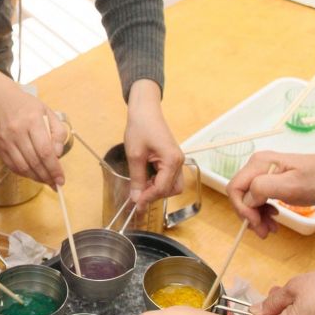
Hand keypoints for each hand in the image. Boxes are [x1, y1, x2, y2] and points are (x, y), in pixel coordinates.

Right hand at [0, 69, 67, 185]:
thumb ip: (58, 133)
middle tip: (56, 184)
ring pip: (22, 167)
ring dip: (36, 178)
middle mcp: (17, 131)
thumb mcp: (48, 113)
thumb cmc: (27, 107)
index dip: (54, 168)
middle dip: (47, 176)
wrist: (1, 101)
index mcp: (32, 121)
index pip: (45, 151)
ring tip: (46, 180)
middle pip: (34, 161)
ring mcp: (6, 140)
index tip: (61, 179)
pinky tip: (33, 174)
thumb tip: (57, 154)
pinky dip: (24, 174)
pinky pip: (12, 166)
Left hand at [125, 79, 183, 206]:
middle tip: (138, 194)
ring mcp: (177, 160)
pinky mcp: (172, 158)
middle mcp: (179, 161)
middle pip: (172, 190)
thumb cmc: (140, 128)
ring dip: (157, 189)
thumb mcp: (135, 155)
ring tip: (141, 185)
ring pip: (172, 185)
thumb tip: (136, 199)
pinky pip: (169, 176)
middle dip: (155, 195)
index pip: (162, 188)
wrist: (145, 110)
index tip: (135, 204)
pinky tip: (146, 178)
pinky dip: (159, 182)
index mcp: (172, 160)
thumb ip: (137, 179)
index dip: (148, 198)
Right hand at [227, 149, 314, 238]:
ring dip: (256, 216)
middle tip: (263, 232)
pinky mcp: (267, 180)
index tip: (256, 222)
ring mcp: (261, 173)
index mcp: (258, 164)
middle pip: (240, 195)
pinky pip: (257, 198)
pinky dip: (262, 211)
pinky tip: (273, 218)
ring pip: (248, 199)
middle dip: (249, 215)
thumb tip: (247, 199)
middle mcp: (256, 166)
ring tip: (270, 229)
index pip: (235, 188)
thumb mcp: (291, 185)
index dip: (241, 208)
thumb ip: (264, 188)